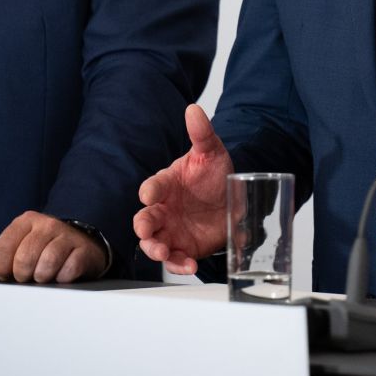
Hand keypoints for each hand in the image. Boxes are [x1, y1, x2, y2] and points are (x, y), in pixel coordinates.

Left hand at [0, 211, 108, 283]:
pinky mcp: (83, 251)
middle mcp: (46, 224)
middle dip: (23, 275)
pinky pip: (68, 270)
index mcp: (25, 221)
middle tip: (28, 276)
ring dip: (42, 278)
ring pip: (46, 265)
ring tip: (43, 276)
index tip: (8, 273)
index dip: (3, 268)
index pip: (4, 248)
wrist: (79, 243)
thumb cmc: (39, 249)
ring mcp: (66, 236)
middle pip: (24, 259)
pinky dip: (62, 278)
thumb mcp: (12, 250)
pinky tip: (61, 275)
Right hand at [133, 103, 231, 274]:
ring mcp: (171, 230)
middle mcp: (164, 209)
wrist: (232, 199)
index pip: (153, 186)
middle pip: (145, 218)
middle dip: (143, 225)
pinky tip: (190, 265)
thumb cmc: (213, 175)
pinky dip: (179, 264)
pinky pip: (176, 259)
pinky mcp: (183, 247)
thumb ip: (202, 134)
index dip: (150, 190)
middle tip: (146, 230)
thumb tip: (193, 109)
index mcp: (167, 184)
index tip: (150, 194)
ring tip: (163, 253)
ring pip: (153, 242)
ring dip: (155, 249)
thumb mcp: (212, 153)